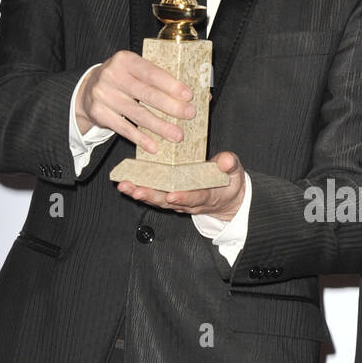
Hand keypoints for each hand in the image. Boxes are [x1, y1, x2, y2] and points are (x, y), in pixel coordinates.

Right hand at [76, 50, 194, 153]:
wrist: (88, 90)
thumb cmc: (123, 80)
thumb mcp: (137, 71)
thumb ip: (163, 79)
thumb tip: (203, 94)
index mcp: (125, 60)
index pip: (151, 72)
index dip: (171, 84)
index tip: (188, 95)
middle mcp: (112, 75)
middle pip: (146, 94)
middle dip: (171, 106)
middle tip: (189, 115)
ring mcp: (103, 95)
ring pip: (137, 114)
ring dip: (159, 126)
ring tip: (177, 135)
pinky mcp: (99, 113)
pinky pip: (124, 128)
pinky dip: (140, 138)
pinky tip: (154, 146)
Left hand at [116, 150, 246, 218]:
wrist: (227, 198)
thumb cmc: (228, 181)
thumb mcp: (235, 171)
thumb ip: (230, 165)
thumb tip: (226, 161)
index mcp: (207, 195)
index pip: (195, 197)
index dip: (184, 197)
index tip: (172, 195)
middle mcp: (190, 201)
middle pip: (169, 201)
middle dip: (152, 196)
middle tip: (137, 191)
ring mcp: (179, 201)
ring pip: (158, 200)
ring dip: (141, 193)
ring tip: (126, 186)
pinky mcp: (170, 197)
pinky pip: (154, 196)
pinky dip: (140, 190)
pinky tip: (127, 184)